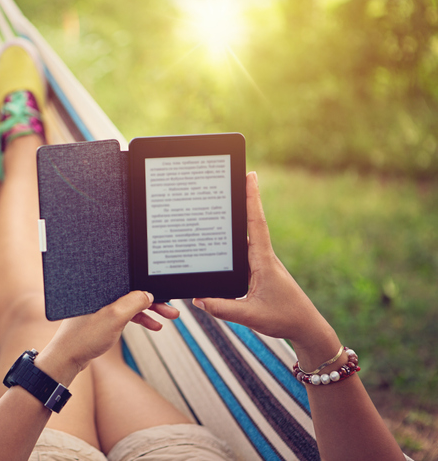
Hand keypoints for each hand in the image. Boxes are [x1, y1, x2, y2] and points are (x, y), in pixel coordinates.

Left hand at [45, 291, 179, 376]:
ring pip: (132, 304)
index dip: (149, 286)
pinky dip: (140, 319)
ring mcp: (102, 305)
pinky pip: (126, 314)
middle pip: (133, 291)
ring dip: (150, 311)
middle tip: (172, 309)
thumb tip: (149, 293)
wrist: (68, 358)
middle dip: (154, 300)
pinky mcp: (103, 317)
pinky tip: (154, 326)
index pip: (130, 280)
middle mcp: (101, 292)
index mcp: (101, 286)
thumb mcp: (115, 317)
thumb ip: (134, 302)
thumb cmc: (84, 336)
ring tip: (169, 317)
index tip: (166, 293)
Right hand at [193, 172, 335, 353]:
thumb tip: (197, 299)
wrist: (306, 328)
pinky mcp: (259, 273)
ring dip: (239, 218)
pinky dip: (234, 241)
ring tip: (225, 199)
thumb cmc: (284, 318)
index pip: (256, 224)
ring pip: (247, 237)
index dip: (252, 199)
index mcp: (263, 261)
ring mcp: (261, 264)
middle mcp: (263, 258)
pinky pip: (244, 253)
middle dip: (244, 199)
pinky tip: (223, 240)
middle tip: (235, 176)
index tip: (251, 176)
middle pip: (251, 223)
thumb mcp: (250, 316)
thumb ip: (222, 308)